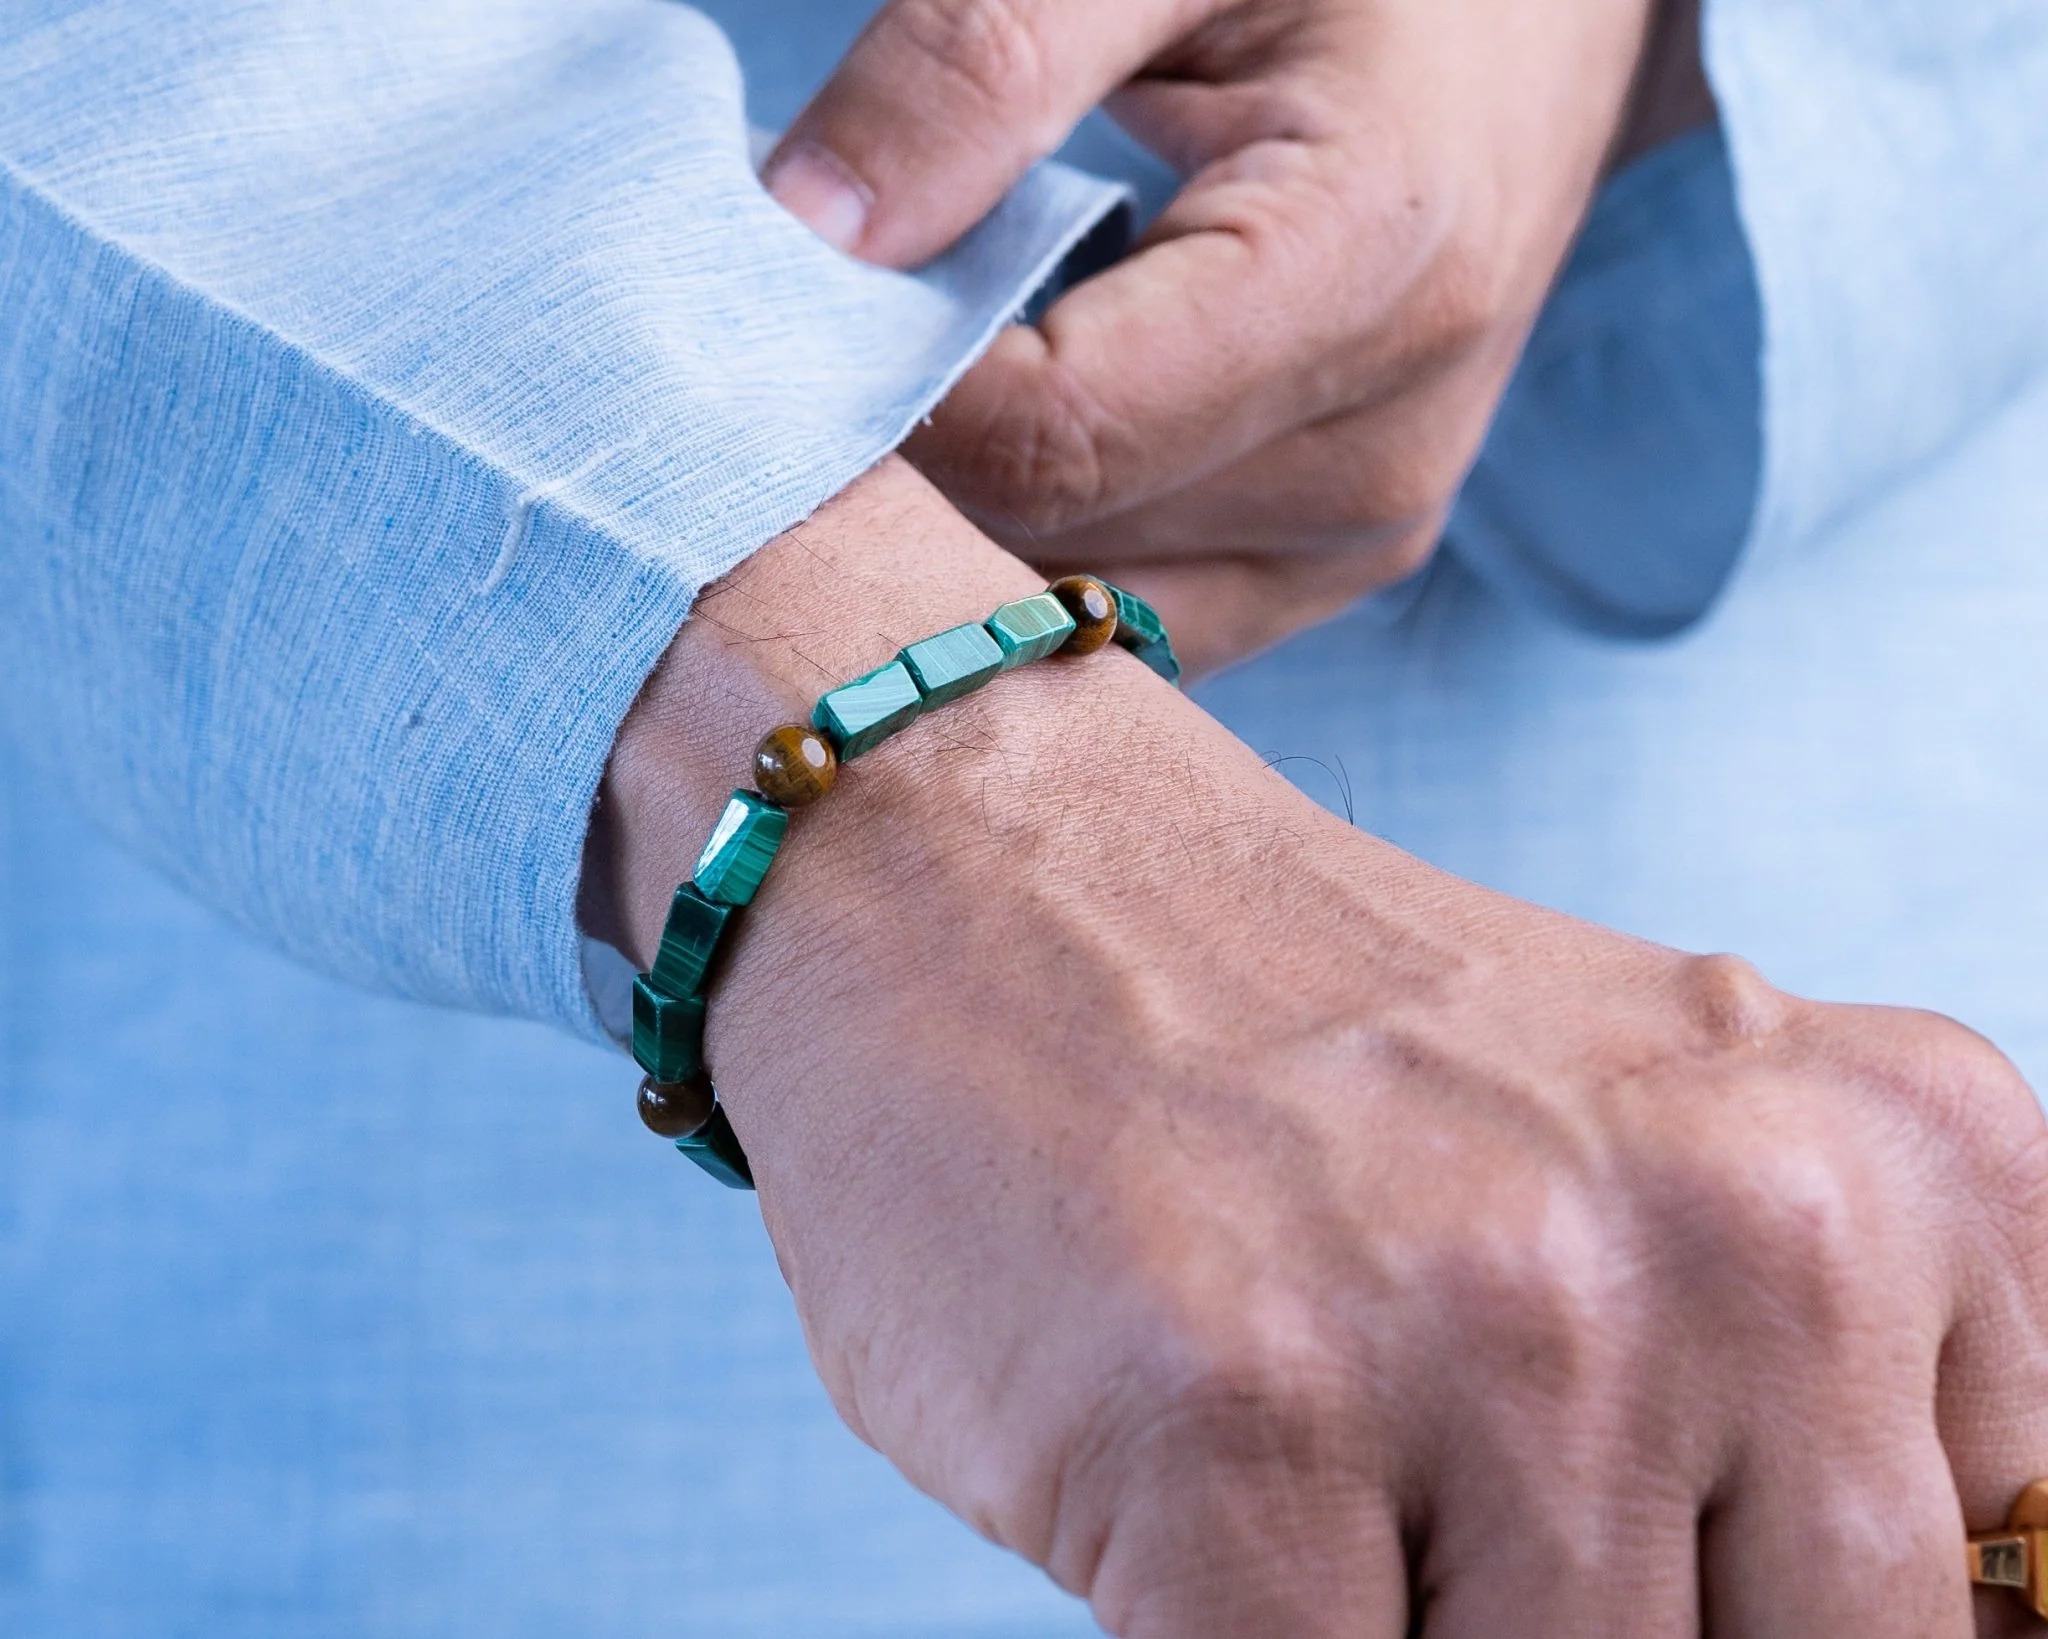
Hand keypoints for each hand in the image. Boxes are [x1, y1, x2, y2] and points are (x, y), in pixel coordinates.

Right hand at [590, 458, 2047, 1635]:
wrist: (987, 869)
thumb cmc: (1312, 1043)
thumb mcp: (1662, 1154)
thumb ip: (1823, 1403)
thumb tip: (1924, 1628)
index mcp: (1905, 1154)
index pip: (1998, 1579)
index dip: (1800, 1596)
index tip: (1672, 1546)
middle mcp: (1742, 1230)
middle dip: (1605, 1619)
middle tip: (1444, 1479)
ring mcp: (1488, 1330)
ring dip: (1415, 1617)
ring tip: (1318, 1442)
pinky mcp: (1241, 1433)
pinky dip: (1244, 1634)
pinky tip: (1196, 1499)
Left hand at [764, 0, 1713, 673]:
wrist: (1531, 28)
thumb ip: (983, 59)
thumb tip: (801, 229)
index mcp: (1373, 268)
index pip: (1053, 434)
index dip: (881, 393)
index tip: (776, 312)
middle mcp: (1382, 457)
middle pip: (1052, 547)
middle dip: (898, 475)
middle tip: (804, 355)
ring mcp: (1360, 539)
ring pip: (1073, 617)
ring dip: (954, 529)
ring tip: (909, 386)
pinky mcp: (1321, 568)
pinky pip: (1120, 619)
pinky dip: (1026, 550)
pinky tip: (992, 440)